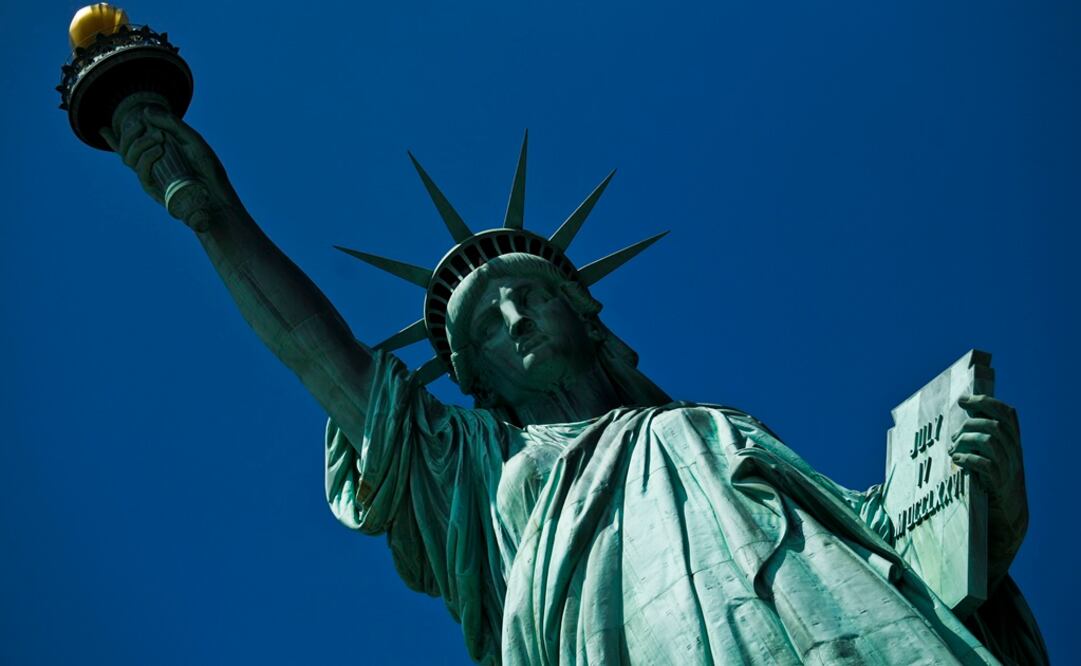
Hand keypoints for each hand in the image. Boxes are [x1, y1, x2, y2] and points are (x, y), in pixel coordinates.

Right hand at [101, 106, 240, 218]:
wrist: (218, 195)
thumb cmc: (207, 169)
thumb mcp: (192, 140)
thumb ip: (172, 124)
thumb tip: (146, 110)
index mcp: (156, 154)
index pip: (129, 146)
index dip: (112, 140)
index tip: (102, 128)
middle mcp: (150, 166)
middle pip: (125, 150)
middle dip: (129, 134)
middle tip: (143, 126)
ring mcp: (152, 178)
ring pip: (129, 159)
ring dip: (139, 144)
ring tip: (158, 138)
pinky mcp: (155, 190)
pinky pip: (142, 173)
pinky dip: (146, 159)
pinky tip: (157, 150)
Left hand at [951, 394, 1027, 576]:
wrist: (1007, 522)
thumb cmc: (991, 486)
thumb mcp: (991, 460)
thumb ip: (979, 442)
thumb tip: (956, 426)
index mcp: (1013, 444)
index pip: (1007, 414)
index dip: (987, 401)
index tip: (964, 399)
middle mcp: (1014, 454)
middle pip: (993, 424)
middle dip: (968, 424)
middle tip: (954, 438)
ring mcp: (1008, 469)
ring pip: (988, 440)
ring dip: (964, 441)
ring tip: (953, 451)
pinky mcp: (998, 486)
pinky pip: (984, 464)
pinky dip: (967, 458)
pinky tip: (956, 461)